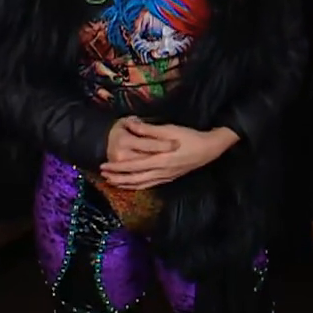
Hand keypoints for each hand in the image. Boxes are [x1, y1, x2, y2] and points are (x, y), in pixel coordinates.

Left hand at [101, 122, 234, 189]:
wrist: (208, 149)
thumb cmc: (189, 137)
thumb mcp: (169, 130)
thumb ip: (149, 131)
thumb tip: (131, 126)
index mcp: (159, 160)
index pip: (132, 166)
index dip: (117, 167)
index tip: (103, 165)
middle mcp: (160, 171)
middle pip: (134, 178)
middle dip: (117, 177)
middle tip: (103, 174)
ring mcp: (165, 177)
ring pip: (141, 184)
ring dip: (125, 184)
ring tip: (113, 182)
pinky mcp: (169, 178)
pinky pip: (149, 185)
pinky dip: (137, 186)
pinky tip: (132, 185)